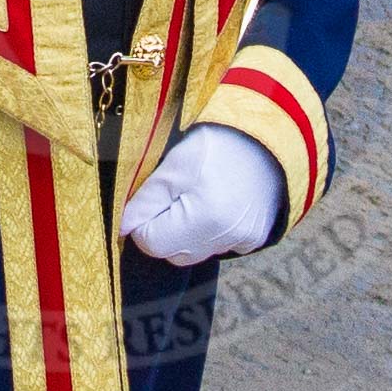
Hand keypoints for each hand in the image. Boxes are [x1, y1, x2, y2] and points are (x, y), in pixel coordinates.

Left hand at [121, 124, 285, 267]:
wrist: (269, 138)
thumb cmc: (220, 144)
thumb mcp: (176, 163)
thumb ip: (147, 199)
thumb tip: (122, 227)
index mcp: (205, 216)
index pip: (151, 242)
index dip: (142, 221)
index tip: (149, 196)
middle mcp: (226, 238)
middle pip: (172, 252)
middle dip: (163, 226)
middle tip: (175, 192)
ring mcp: (242, 242)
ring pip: (192, 252)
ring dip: (185, 230)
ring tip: (197, 194)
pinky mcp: (253, 240)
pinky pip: (215, 246)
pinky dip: (208, 230)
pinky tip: (216, 202)